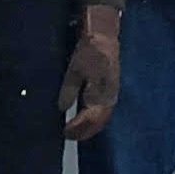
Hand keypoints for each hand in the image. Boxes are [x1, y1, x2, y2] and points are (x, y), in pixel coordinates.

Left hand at [58, 9, 120, 139]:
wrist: (104, 37)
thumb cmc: (89, 52)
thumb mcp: (74, 70)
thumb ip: (69, 90)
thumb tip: (63, 109)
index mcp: (101, 93)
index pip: (90, 118)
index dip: (77, 128)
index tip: (65, 132)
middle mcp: (109, 98)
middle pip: (98, 123)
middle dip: (84, 132)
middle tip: (68, 136)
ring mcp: (111, 96)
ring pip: (101, 119)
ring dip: (89, 128)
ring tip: (75, 133)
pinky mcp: (110, 92)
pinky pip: (102, 112)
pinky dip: (93, 120)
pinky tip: (84, 121)